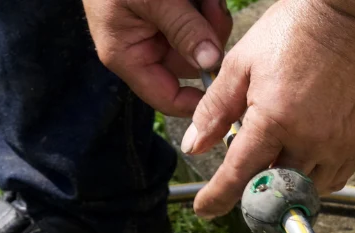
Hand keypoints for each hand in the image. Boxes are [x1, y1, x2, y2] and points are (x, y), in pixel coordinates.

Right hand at [83, 0, 233, 116]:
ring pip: (200, 38)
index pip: (166, 97)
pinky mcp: (170, 11)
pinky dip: (205, 5)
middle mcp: (144, 48)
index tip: (226, 86)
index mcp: (127, 55)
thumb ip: (183, 29)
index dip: (198, 101)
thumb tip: (211, 63)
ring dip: (209, 15)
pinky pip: (198, 18)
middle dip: (208, 38)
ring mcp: (158, 29)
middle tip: (213, 9)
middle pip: (191, 64)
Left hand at [181, 0, 354, 216]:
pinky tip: (301, 158)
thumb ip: (214, 109)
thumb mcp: (241, 63)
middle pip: (273, 188)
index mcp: (274, 118)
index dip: (218, 197)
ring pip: (304, 189)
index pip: (239, 174)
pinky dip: (312, 178)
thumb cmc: (295, 31)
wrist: (349, 16)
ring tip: (274, 159)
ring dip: (284, 184)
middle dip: (254, 189)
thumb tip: (194, 146)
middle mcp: (309, 139)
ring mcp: (337, 144)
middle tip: (243, 176)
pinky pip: (333, 180)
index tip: (205, 209)